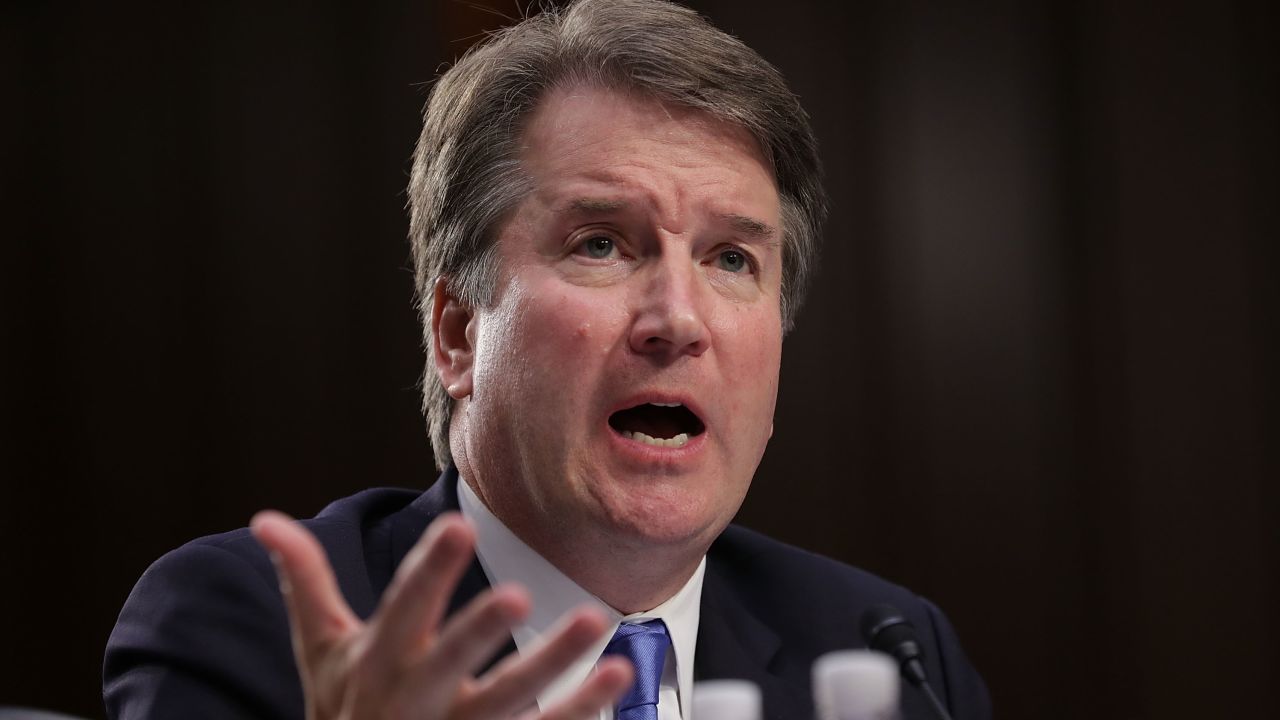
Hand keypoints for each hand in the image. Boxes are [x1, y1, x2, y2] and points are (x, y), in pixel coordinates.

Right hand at [251, 510, 631, 719]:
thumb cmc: (343, 711)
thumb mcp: (320, 651)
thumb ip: (305, 582)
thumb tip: (265, 517)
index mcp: (379, 662)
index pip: (403, 608)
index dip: (429, 570)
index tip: (458, 526)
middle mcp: (417, 698)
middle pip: (450, 662)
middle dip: (480, 631)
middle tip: (519, 595)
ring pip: (508, 701)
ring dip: (554, 665)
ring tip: (597, 623)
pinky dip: (582, 709)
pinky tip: (618, 677)